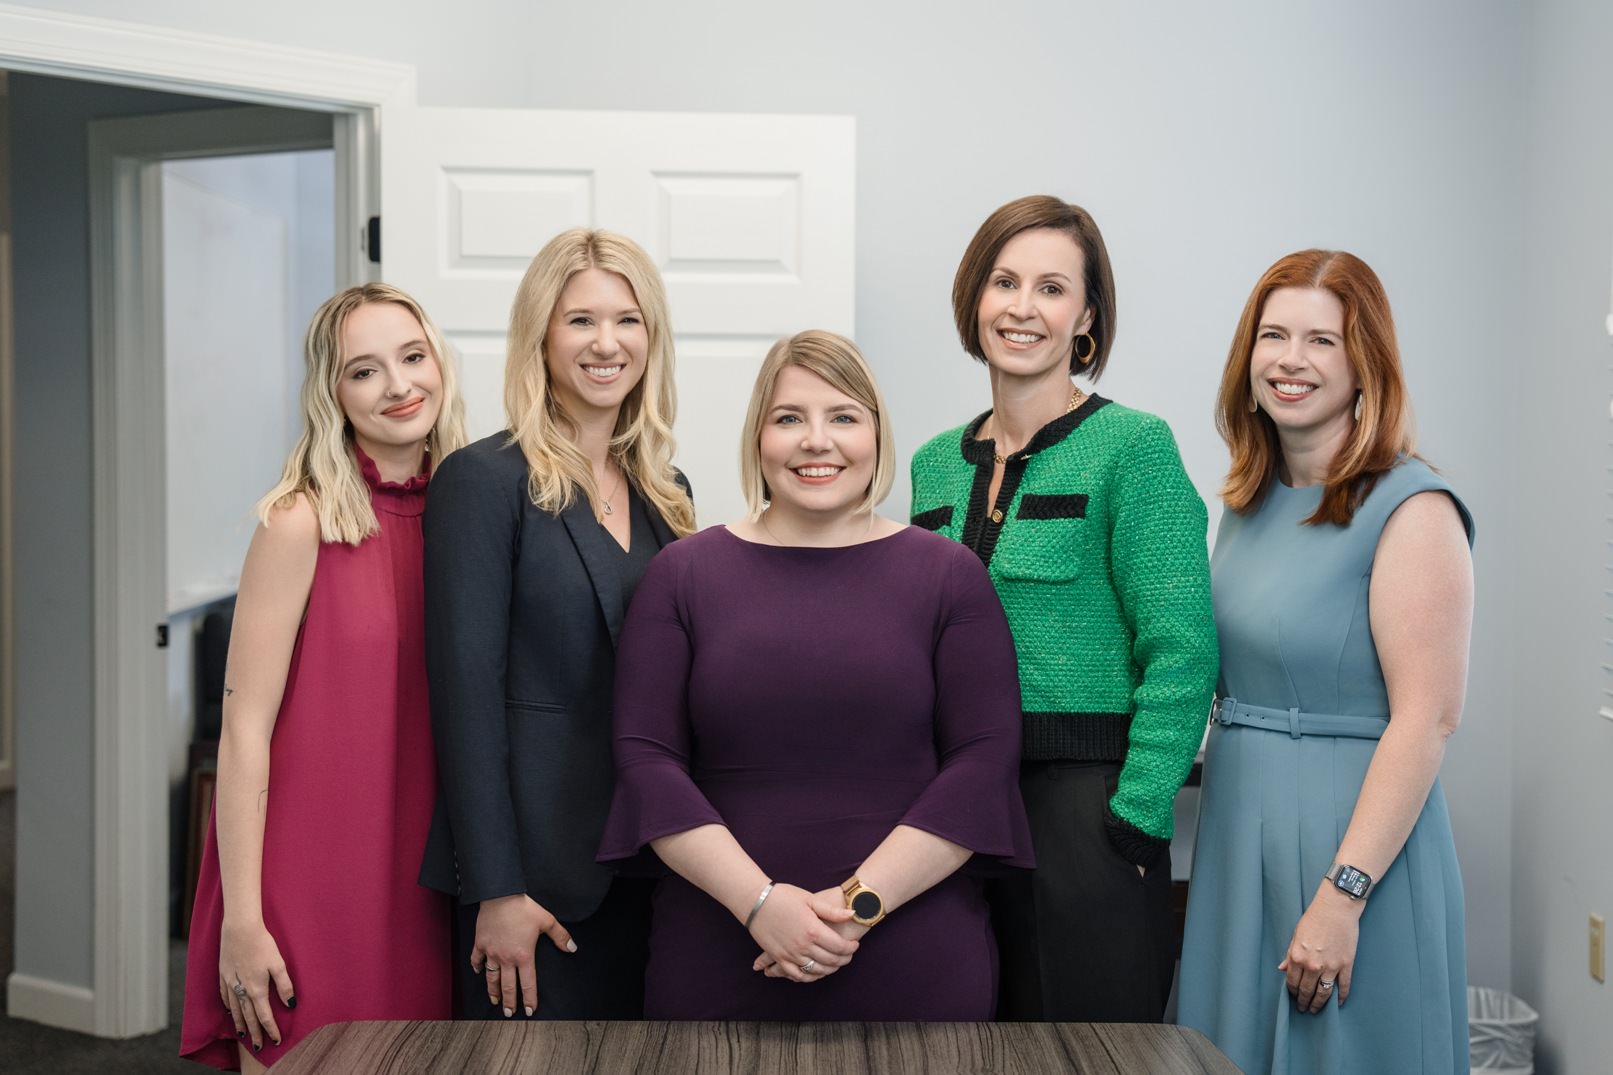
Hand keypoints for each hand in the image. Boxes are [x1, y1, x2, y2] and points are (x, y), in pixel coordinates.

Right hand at [218, 918, 294, 1052]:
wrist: (239, 929)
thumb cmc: (262, 944)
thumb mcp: (278, 964)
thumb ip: (285, 985)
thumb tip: (291, 1004)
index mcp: (257, 989)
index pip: (264, 1016)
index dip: (271, 1029)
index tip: (275, 1040)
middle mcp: (242, 990)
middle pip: (249, 1017)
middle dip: (255, 1033)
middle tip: (258, 1047)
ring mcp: (230, 982)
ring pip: (235, 1010)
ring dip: (240, 1024)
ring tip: (243, 1036)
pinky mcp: (223, 974)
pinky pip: (225, 996)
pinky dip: (229, 1006)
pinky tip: (231, 1011)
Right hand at [472, 893, 575, 1016]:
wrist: (500, 895)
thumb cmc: (524, 908)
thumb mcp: (547, 921)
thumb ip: (560, 936)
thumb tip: (572, 948)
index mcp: (524, 955)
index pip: (528, 983)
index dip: (529, 998)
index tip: (529, 1011)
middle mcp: (507, 958)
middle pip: (508, 986)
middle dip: (509, 1002)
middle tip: (509, 1014)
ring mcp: (492, 952)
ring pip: (492, 977)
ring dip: (493, 991)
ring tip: (494, 1002)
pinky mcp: (480, 944)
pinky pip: (477, 960)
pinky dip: (477, 967)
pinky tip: (478, 972)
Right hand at [747, 883, 858, 982]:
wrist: (756, 901)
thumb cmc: (784, 896)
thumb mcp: (810, 899)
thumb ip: (832, 912)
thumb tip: (853, 914)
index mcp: (813, 930)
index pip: (839, 947)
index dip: (850, 948)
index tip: (854, 945)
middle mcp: (803, 946)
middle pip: (830, 960)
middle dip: (843, 960)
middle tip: (848, 955)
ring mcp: (790, 954)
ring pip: (816, 970)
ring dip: (829, 969)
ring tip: (836, 963)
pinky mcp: (779, 958)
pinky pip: (797, 975)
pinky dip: (809, 977)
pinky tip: (816, 973)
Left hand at [1279, 883, 1362, 1011]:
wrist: (1337, 908)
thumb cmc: (1314, 918)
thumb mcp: (1296, 935)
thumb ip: (1289, 954)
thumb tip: (1281, 969)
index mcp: (1297, 957)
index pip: (1292, 982)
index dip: (1292, 992)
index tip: (1293, 998)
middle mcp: (1313, 964)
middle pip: (1307, 991)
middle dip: (1304, 1002)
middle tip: (1304, 1010)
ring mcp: (1331, 966)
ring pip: (1324, 993)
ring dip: (1319, 1004)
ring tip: (1316, 1010)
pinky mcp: (1346, 965)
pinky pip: (1343, 986)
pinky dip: (1340, 997)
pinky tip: (1337, 1003)